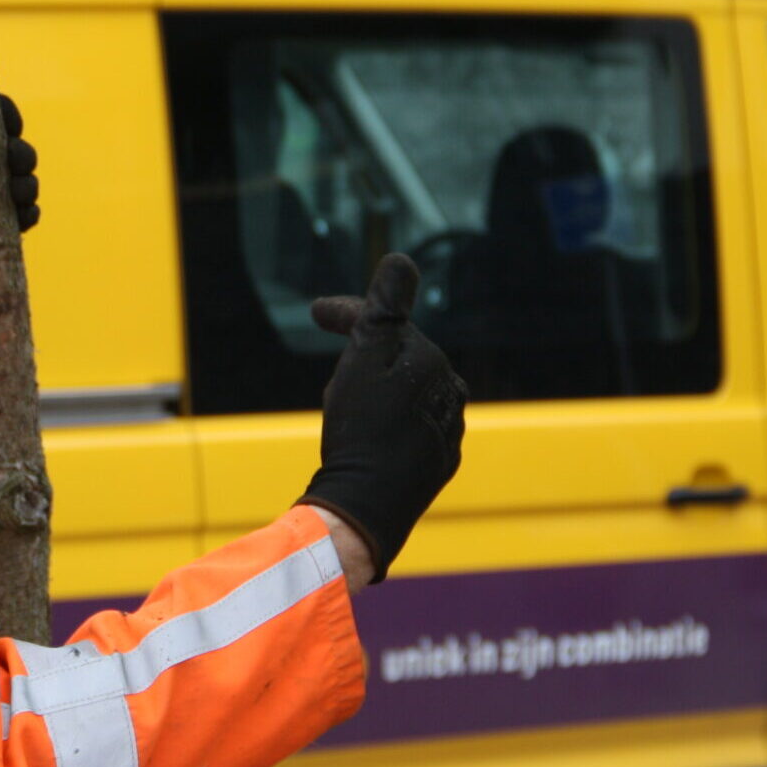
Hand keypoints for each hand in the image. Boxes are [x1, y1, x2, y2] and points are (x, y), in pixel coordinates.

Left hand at [0, 30, 39, 288]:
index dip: (10, 118)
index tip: (7, 124)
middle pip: (17, 150)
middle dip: (23, 154)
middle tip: (9, 162)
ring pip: (23, 183)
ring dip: (28, 185)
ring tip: (14, 192)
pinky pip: (20, 217)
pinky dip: (28, 214)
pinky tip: (22, 214)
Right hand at [296, 254, 465, 583]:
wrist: (368, 506)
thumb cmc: (361, 430)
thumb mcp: (365, 358)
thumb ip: (385, 309)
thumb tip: (401, 260)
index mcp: (432, 361)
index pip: (388, 323)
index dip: (349, 313)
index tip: (316, 313)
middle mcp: (450, 392)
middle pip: (398, 358)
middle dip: (363, 354)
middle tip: (328, 370)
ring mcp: (446, 430)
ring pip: (406, 393)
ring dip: (377, 390)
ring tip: (344, 407)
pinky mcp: (437, 463)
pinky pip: (411, 428)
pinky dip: (388, 423)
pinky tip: (368, 436)